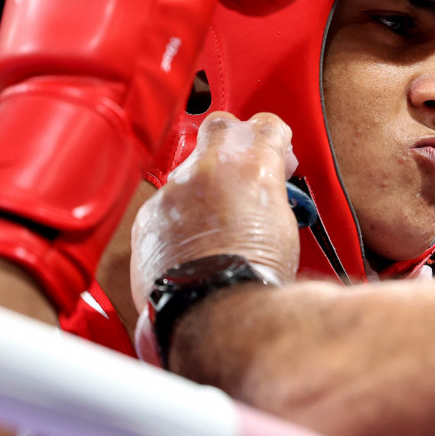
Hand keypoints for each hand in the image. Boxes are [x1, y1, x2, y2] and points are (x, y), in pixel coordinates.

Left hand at [130, 112, 301, 308]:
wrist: (214, 310)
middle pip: (221, 127)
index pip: (266, 125)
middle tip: (246, 167)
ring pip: (190, 169)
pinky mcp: (149, 216)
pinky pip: (167, 203)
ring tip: (220, 219)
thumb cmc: (253, 275)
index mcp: (252, 165)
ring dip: (205, 185)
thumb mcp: (285, 226)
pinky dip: (180, 216)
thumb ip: (272, 195)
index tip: (279, 156)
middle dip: (234, 140)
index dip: (276, 139)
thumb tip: (268, 192)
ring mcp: (175, 191)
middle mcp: (210, 169)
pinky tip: (194, 240)